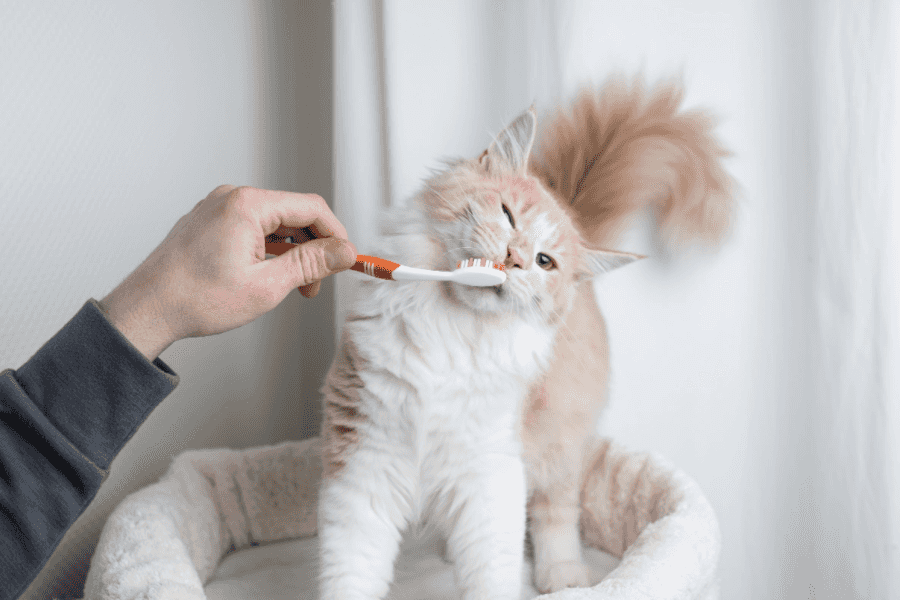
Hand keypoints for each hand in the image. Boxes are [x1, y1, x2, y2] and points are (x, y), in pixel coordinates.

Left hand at [100, 185, 356, 360]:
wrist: (146, 309)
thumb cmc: (197, 299)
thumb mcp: (267, 285)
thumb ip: (312, 264)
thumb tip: (344, 252)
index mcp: (247, 205)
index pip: (311, 208)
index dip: (336, 235)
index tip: (347, 260)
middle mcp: (232, 198)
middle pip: (293, 214)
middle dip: (313, 248)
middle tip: (316, 284)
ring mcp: (217, 208)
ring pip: (274, 223)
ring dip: (291, 252)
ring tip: (292, 287)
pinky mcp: (209, 221)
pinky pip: (252, 227)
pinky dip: (268, 250)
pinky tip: (267, 277)